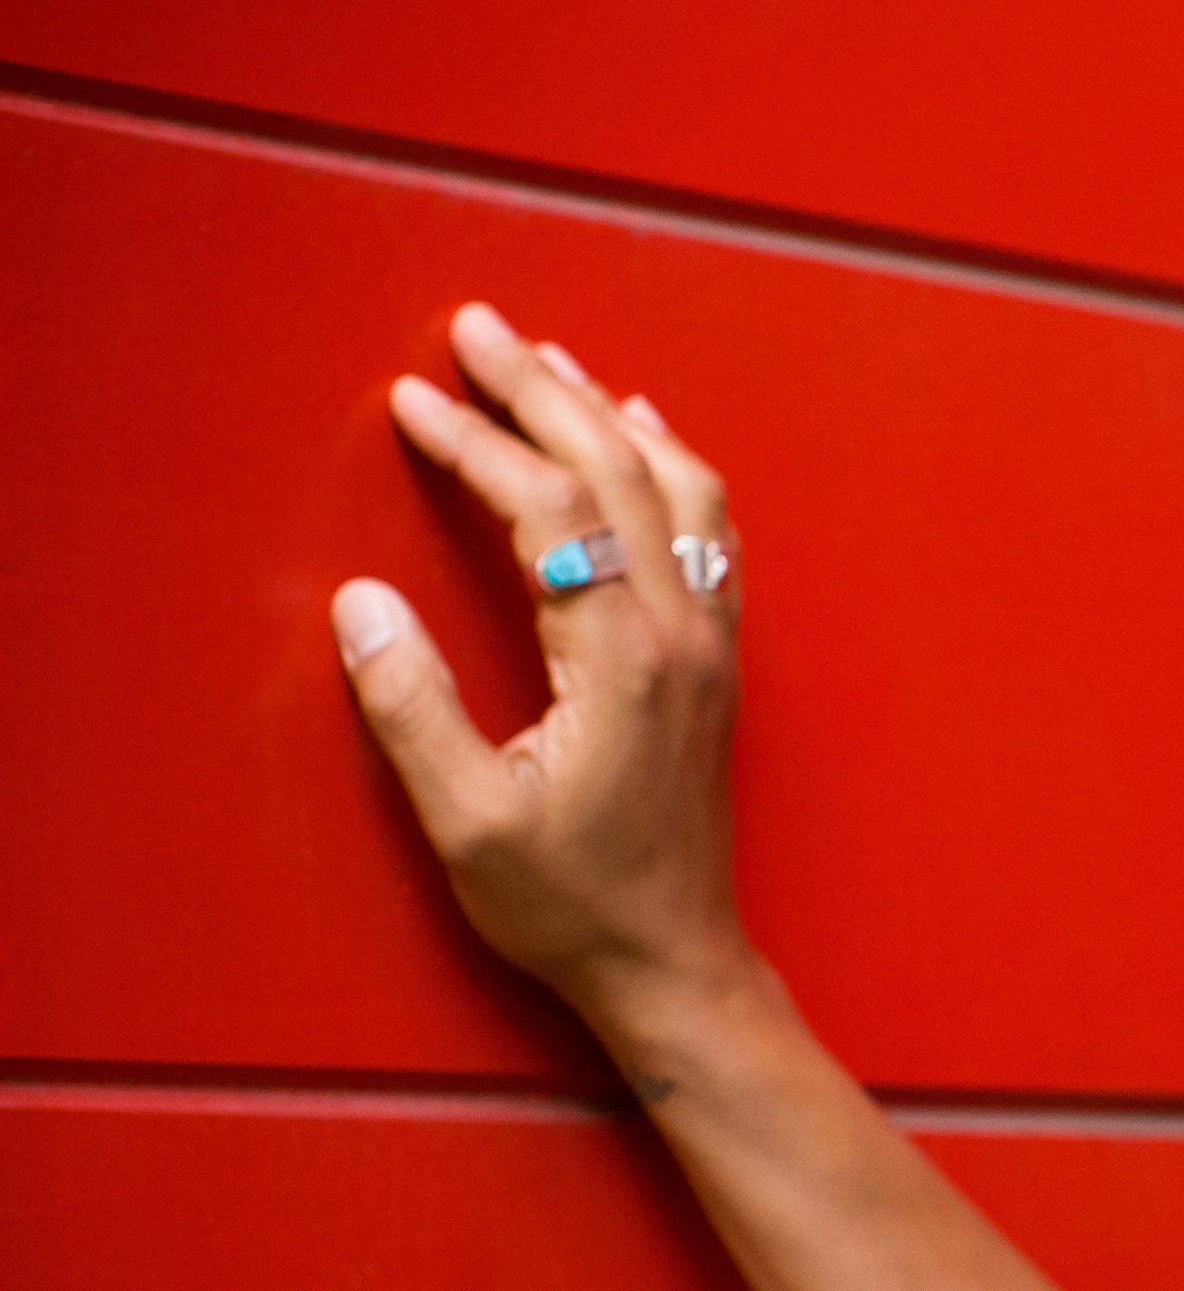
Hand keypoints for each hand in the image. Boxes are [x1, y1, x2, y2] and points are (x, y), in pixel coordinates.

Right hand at [336, 302, 758, 1055]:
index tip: (414, 401)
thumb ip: (411, 708)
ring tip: (548, 363)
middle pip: (622, 472)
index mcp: (622, 660)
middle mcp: (683, 634)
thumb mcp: (468, 821)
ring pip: (680, 490)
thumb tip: (360, 604)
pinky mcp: (718, 662)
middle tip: (476, 327)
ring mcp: (713, 644)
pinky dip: (669, 467)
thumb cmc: (573, 904)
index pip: (553, 511)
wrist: (675, 963)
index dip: (481, 445)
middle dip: (545, 392)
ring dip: (612, 416)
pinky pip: (709, 531)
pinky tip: (641, 438)